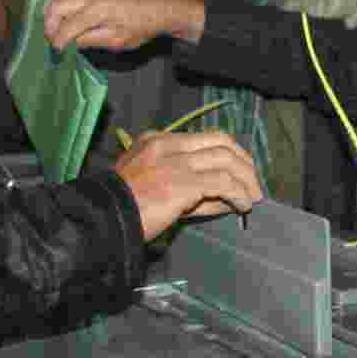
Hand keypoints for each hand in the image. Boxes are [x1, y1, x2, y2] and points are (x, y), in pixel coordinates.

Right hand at [43, 0, 204, 51]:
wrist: (159, 7)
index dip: (58, 42)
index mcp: (98, 10)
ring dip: (49, 10)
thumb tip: (68, 44)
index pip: (67, 27)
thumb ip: (90, 40)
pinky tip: (62, 15)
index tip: (57, 53)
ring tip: (54, 27)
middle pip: (55, 6)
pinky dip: (57, 0)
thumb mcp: (118, 40)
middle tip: (53, 41)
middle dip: (49, 26)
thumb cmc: (142, 26)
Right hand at [114, 131, 262, 241]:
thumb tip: (228, 199)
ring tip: (252, 198)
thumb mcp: (155, 188)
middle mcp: (169, 145)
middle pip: (221, 142)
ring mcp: (176, 162)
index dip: (230, 153)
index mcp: (158, 141)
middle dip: (243, 162)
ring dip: (246, 180)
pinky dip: (238, 193)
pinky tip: (242, 206)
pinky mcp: (183, 182)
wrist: (103, 220)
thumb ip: (191, 189)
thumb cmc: (124, 209)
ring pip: (226, 160)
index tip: (241, 171)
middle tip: (253, 183)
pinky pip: (222, 182)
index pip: (205, 138)